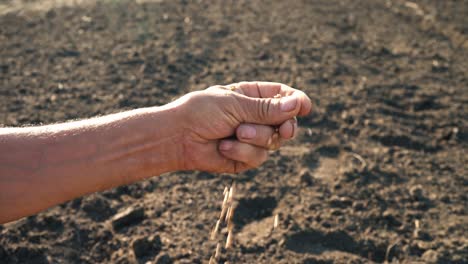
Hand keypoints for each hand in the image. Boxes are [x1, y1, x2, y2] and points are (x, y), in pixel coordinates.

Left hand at [176, 81, 311, 172]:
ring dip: (256, 138)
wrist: (178, 138)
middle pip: (286, 122)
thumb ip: (266, 109)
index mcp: (252, 96)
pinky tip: (223, 146)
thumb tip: (298, 105)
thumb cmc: (202, 112)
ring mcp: (251, 138)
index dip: (297, 101)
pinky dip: (242, 152)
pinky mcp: (245, 158)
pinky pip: (258, 157)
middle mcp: (255, 117)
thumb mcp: (235, 104)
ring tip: (235, 133)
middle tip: (283, 129)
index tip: (305, 107)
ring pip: (273, 142)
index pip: (283, 96)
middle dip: (284, 126)